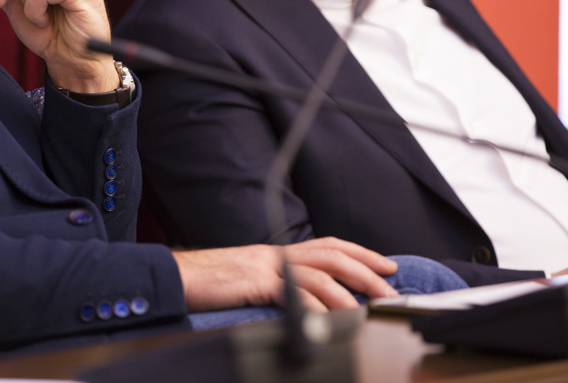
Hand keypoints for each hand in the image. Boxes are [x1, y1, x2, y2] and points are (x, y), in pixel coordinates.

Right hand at [172, 238, 398, 313]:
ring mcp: (266, 267)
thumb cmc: (208, 284)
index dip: (361, 254)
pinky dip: (315, 306)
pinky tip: (331, 320)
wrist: (175, 276)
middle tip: (392, 289)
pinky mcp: (255, 282)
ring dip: (351, 290)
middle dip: (367, 271)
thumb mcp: (248, 284)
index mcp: (277, 254)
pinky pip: (293, 292)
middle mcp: (276, 255)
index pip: (328, 246)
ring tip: (371, 307)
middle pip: (333, 255)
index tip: (387, 265)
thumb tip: (301, 303)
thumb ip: (275, 288)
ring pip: (320, 272)